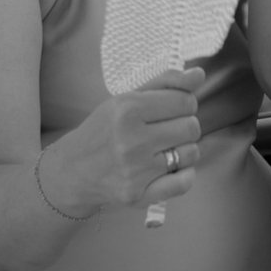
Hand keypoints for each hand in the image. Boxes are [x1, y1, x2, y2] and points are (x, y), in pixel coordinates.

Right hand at [43, 67, 205, 212]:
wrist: (72, 171)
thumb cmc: (103, 131)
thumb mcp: (125, 99)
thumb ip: (164, 83)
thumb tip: (198, 74)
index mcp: (127, 110)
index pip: (185, 101)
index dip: (184, 104)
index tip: (171, 110)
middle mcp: (131, 141)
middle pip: (191, 127)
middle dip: (184, 126)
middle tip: (166, 130)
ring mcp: (135, 171)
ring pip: (191, 153)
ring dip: (183, 150)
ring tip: (163, 149)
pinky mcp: (138, 195)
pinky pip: (184, 183)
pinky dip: (183, 175)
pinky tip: (169, 168)